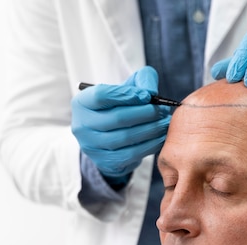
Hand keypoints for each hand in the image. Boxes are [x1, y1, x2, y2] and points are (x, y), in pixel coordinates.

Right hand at [71, 66, 170, 184]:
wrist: (110, 136)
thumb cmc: (120, 107)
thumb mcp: (127, 88)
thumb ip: (141, 80)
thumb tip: (151, 92)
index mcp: (82, 103)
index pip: (101, 95)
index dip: (126, 95)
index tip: (146, 95)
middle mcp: (82, 125)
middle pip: (117, 118)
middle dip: (144, 113)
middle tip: (161, 110)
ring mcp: (91, 146)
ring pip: (125, 137)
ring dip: (150, 129)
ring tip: (164, 122)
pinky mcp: (105, 162)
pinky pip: (131, 154)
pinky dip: (150, 145)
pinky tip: (160, 137)